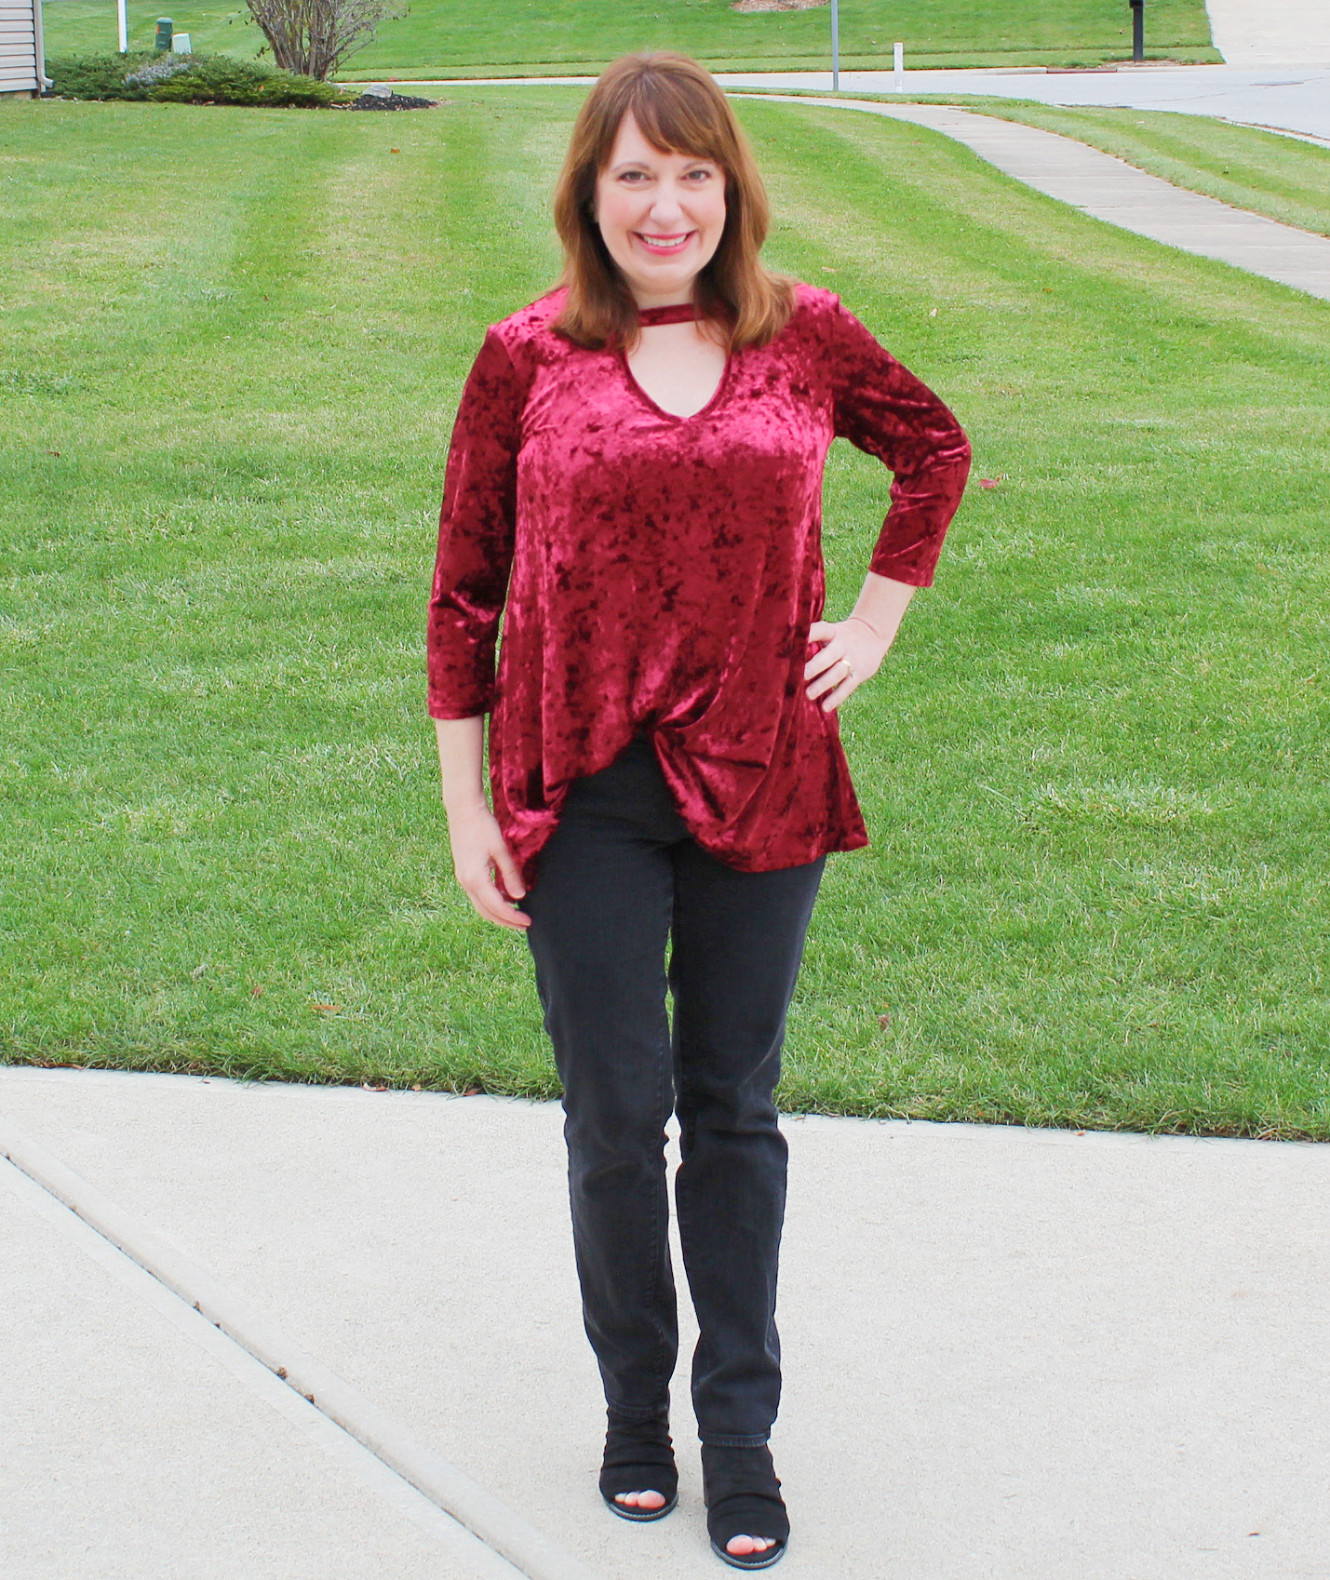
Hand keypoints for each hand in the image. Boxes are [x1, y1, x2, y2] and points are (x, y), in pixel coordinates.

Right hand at [446, 802, 530, 929]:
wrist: (462, 810)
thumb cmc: (483, 826)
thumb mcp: (501, 850)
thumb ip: (511, 874)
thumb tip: (519, 896)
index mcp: (475, 879)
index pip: (497, 906)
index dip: (513, 917)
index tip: (528, 921)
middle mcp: (466, 882)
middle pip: (486, 911)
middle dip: (505, 921)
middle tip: (524, 924)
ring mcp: (462, 878)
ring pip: (480, 905)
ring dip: (497, 913)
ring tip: (515, 915)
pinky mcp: (463, 872)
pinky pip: (477, 895)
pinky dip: (490, 902)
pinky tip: (504, 899)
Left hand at [804, 614, 889, 711]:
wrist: (873, 634)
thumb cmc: (840, 636)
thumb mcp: (831, 632)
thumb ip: (814, 641)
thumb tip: (788, 658)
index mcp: (832, 632)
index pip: (820, 630)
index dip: (809, 635)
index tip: (795, 640)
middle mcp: (842, 645)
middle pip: (828, 656)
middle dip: (815, 666)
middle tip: (801, 676)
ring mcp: (852, 659)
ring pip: (837, 673)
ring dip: (823, 684)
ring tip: (809, 695)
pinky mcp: (859, 673)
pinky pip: (847, 686)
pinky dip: (837, 697)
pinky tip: (826, 707)